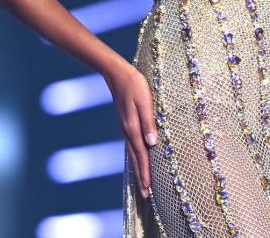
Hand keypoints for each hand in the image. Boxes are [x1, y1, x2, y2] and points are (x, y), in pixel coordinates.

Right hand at [104, 61, 158, 197]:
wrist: (116, 73)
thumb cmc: (134, 84)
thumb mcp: (145, 101)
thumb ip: (149, 122)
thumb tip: (152, 144)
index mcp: (133, 128)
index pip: (141, 156)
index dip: (145, 173)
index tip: (148, 190)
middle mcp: (128, 132)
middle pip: (135, 159)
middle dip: (141, 178)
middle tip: (145, 197)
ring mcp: (125, 128)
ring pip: (133, 154)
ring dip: (138, 170)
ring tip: (142, 184)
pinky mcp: (126, 124)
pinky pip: (131, 146)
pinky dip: (135, 158)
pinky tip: (137, 160)